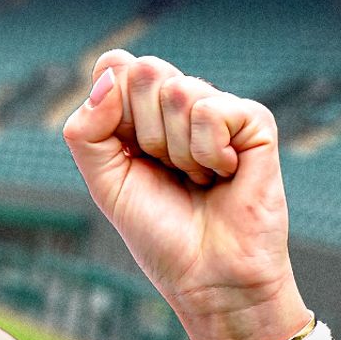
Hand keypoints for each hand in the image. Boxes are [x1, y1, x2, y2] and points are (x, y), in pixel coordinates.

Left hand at [61, 50, 309, 339]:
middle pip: (144, 70)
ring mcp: (218, 109)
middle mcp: (180, 102)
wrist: (205, 274)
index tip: (127, 153)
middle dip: (143, 131)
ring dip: (176, 150)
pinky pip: (211, 111)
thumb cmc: (157, 228)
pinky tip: (223, 174)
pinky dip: (207, 152)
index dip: (111, 108)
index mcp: (140, 110)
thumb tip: (106, 80)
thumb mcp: (102, 179)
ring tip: (195, 177)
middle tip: (164, 168)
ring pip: (177, 92)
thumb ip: (86, 129)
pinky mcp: (254, 122)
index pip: (115, 65)